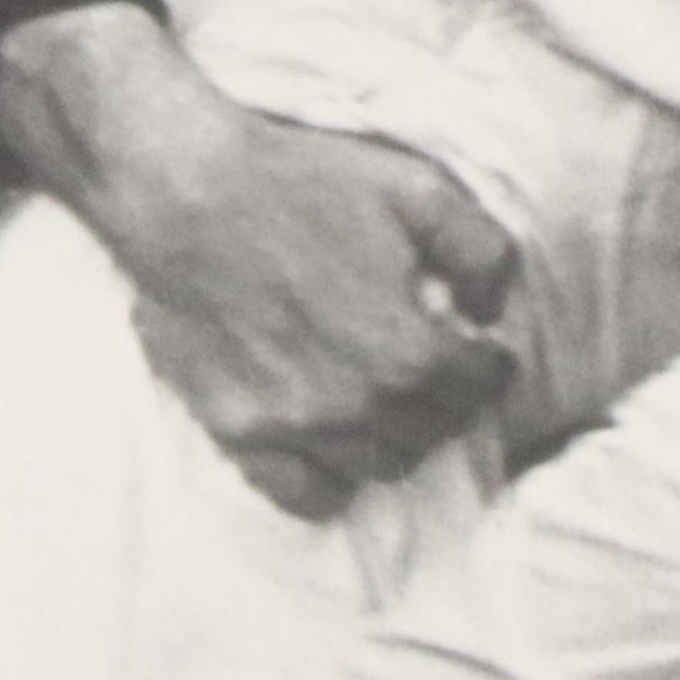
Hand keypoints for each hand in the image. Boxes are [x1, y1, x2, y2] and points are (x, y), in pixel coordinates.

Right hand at [0, 8, 515, 517]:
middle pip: (433, 432)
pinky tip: (338, 444)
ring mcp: (291, 427)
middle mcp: (354, 406)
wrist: (186, 192)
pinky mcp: (236, 432)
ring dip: (399, 439)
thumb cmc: (303, 183)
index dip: (492, 367)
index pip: (480, 388)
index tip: (486, 354)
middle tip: (444, 374)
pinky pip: (303, 495)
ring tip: (396, 404)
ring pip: (376, 468)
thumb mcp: (418, 190)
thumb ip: (480, 251)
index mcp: (406, 351)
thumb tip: (492, 311)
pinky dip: (332, 480)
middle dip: (451, 402)